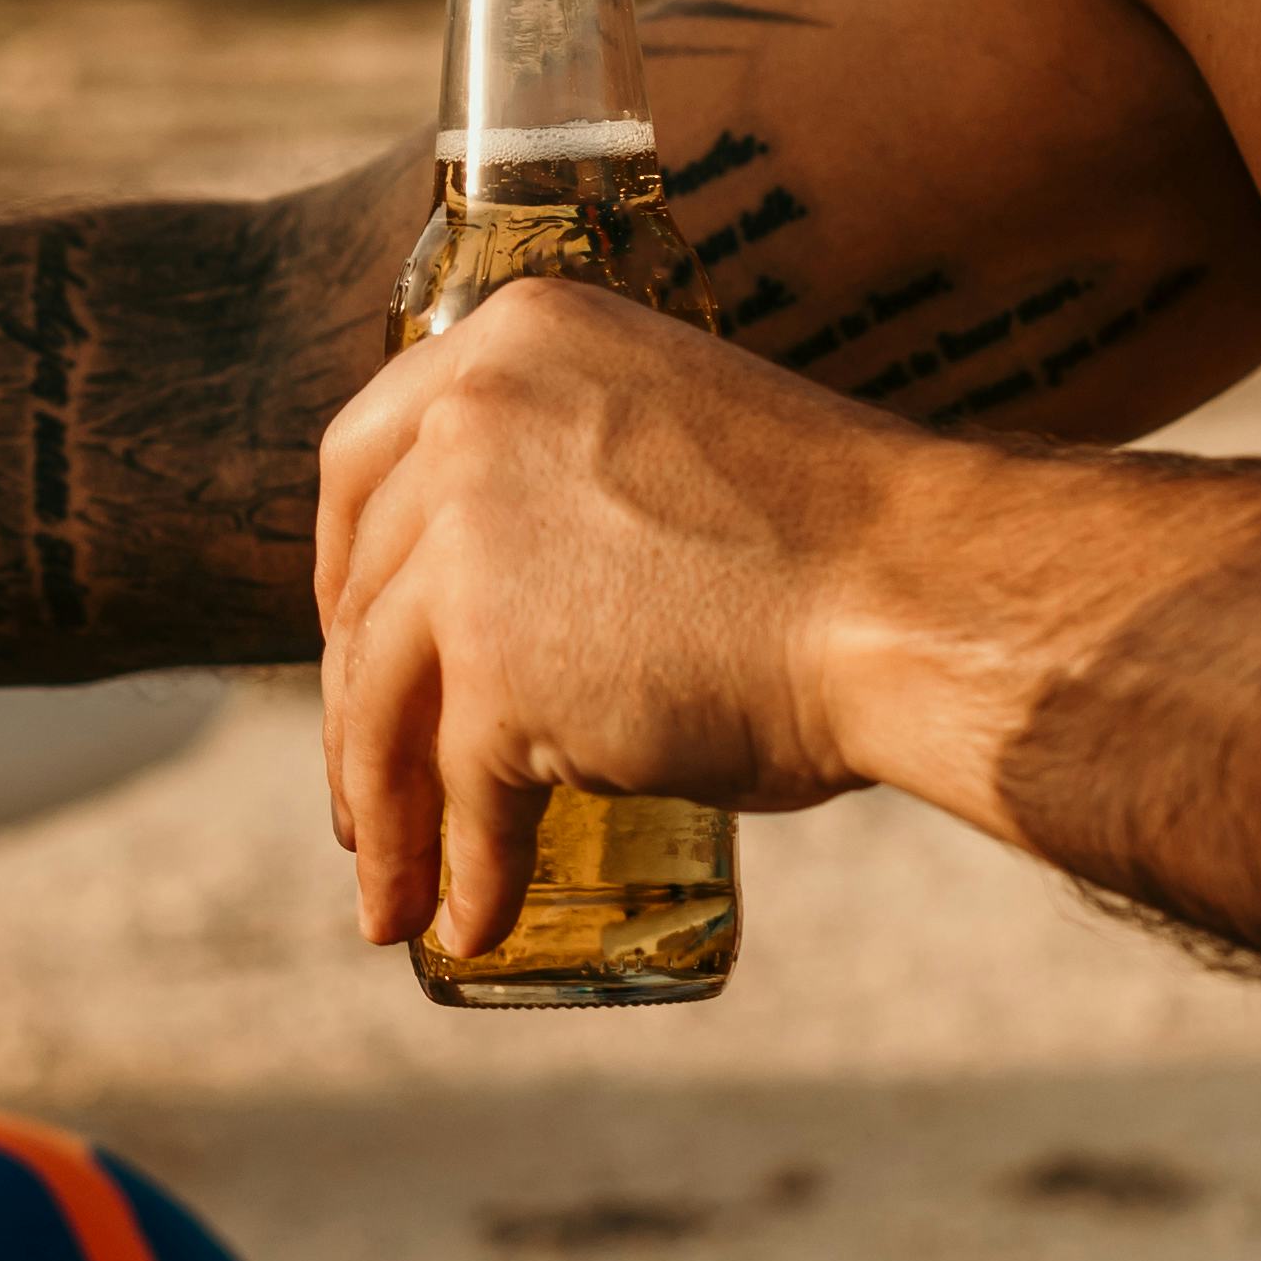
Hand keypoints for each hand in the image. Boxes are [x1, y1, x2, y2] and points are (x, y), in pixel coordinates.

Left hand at [314, 282, 906, 956]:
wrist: (919, 597)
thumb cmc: (842, 536)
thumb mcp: (672, 440)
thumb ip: (573, 485)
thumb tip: (517, 603)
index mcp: (516, 339)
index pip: (361, 457)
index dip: (341, 565)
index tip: (349, 636)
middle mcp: (471, 422)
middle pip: (366, 594)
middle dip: (354, 714)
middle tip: (368, 801)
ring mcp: (473, 548)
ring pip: (383, 702)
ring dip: (385, 817)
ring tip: (394, 899)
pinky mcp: (500, 673)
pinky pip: (461, 792)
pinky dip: (466, 870)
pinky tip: (474, 921)